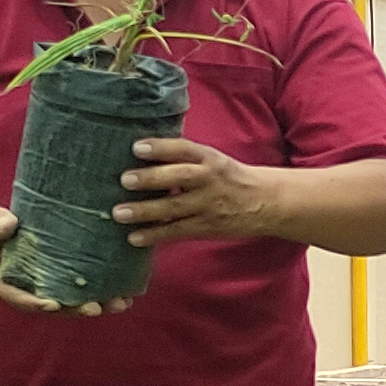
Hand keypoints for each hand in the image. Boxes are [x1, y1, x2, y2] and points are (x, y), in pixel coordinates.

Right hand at [0, 203, 130, 316]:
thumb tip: (9, 223)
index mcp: (5, 285)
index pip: (21, 299)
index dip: (36, 304)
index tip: (53, 305)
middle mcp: (28, 292)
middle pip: (53, 306)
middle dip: (76, 309)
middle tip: (97, 308)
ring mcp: (46, 287)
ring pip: (72, 302)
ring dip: (97, 304)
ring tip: (121, 303)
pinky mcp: (60, 279)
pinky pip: (80, 290)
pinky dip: (101, 292)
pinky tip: (125, 291)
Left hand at [114, 138, 283, 246]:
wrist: (266, 202)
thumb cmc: (229, 177)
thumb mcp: (213, 160)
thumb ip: (182, 158)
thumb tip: (139, 154)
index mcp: (209, 158)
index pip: (183, 149)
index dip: (160, 147)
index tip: (136, 147)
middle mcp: (209, 179)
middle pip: (178, 177)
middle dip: (151, 178)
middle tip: (125, 180)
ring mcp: (208, 205)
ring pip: (174, 207)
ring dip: (145, 211)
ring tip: (119, 213)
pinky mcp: (206, 226)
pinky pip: (178, 231)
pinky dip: (156, 235)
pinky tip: (135, 237)